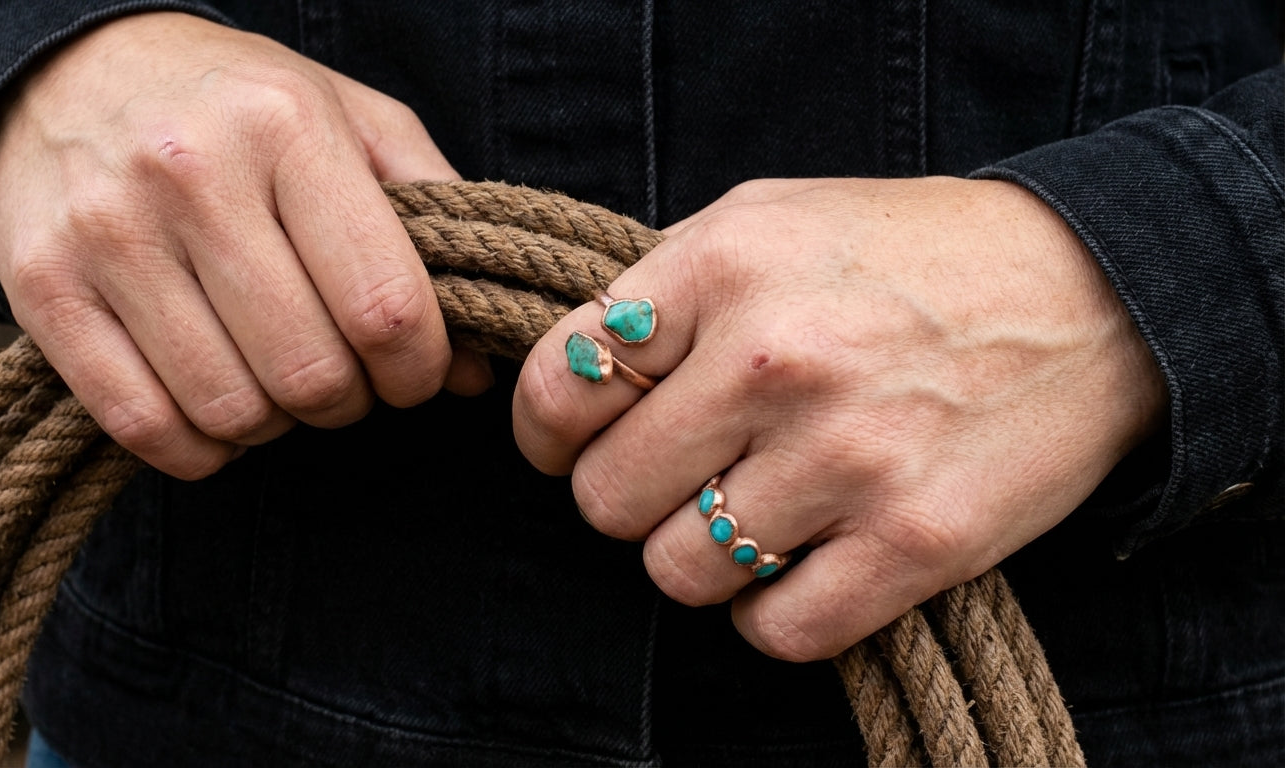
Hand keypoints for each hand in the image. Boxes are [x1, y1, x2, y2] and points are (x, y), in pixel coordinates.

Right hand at [0, 12, 490, 479]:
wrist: (74, 72)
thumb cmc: (242, 109)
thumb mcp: (357, 123)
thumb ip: (435, 226)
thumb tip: (477, 368)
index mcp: (287, 126)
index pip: (384, 306)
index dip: (418, 370)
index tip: (414, 371)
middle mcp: (191, 173)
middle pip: (310, 371)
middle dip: (348, 401)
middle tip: (343, 377)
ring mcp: (108, 232)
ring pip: (231, 408)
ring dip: (275, 424)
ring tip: (276, 380)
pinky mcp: (42, 288)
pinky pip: (143, 424)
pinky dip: (199, 447)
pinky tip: (215, 407)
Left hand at [513, 177, 1167, 660]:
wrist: (1096, 295)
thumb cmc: (914, 255)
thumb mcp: (772, 217)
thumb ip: (665, 285)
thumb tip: (578, 367)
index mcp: (726, 267)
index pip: (558, 389)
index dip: (549, 432)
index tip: (574, 443)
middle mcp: (777, 360)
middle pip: (607, 498)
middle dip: (630, 496)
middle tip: (686, 473)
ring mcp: (848, 457)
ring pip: (680, 573)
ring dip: (703, 556)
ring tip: (756, 509)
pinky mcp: (915, 542)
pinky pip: (775, 630)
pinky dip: (773, 611)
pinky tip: (804, 560)